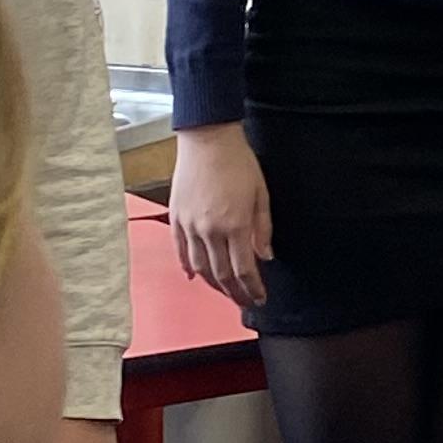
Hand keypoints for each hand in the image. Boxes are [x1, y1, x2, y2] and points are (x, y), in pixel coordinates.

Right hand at [171, 122, 270, 309]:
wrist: (207, 140)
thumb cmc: (238, 162)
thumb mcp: (261, 193)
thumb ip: (264, 228)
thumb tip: (266, 256)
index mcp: (236, 225)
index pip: (244, 269)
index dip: (252, 288)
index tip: (259, 298)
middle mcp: (210, 231)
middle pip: (222, 274)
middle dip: (235, 293)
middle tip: (244, 302)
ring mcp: (190, 226)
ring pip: (200, 267)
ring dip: (213, 284)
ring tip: (225, 292)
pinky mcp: (176, 218)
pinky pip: (181, 250)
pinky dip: (188, 266)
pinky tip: (195, 276)